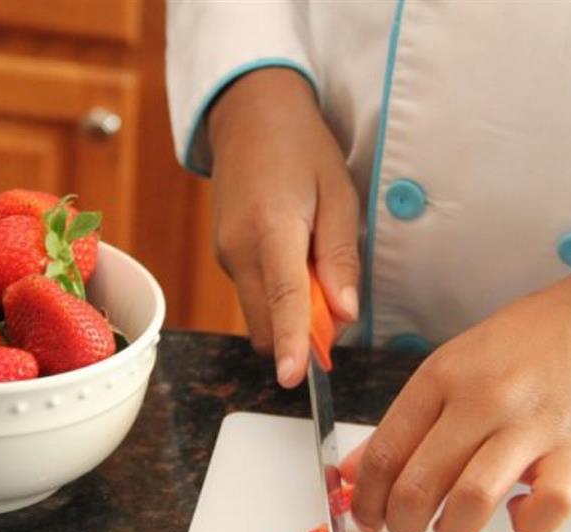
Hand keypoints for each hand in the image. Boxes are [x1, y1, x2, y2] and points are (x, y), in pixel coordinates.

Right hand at [208, 68, 359, 387]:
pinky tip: (296, 260)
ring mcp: (226, 255)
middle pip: (266, 322)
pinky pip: (253, 294)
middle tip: (337, 309)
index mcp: (272, 228)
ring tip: (317, 268)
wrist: (250, 115)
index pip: (283, 298)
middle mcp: (239, 249)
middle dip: (300, 334)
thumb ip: (340, 258)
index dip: (290, 342)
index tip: (294, 378)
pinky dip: (278, 297)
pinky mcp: (225, 257)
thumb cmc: (302, 149)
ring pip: (259, 312)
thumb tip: (346, 313)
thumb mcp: (339, 195)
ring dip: (290, 315)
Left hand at [347, 272, 570, 531]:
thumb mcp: (446, 369)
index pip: (385, 453)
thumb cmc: (512, 351)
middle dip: (400, 524)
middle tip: (405, 527)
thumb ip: (400, 425)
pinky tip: (515, 514)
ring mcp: (530, 425)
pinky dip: (526, 526)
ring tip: (449, 527)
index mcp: (439, 378)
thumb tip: (353, 476)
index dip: (366, 499)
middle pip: (418, 485)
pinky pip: (547, 508)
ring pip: (472, 501)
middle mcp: (481, 400)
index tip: (367, 519)